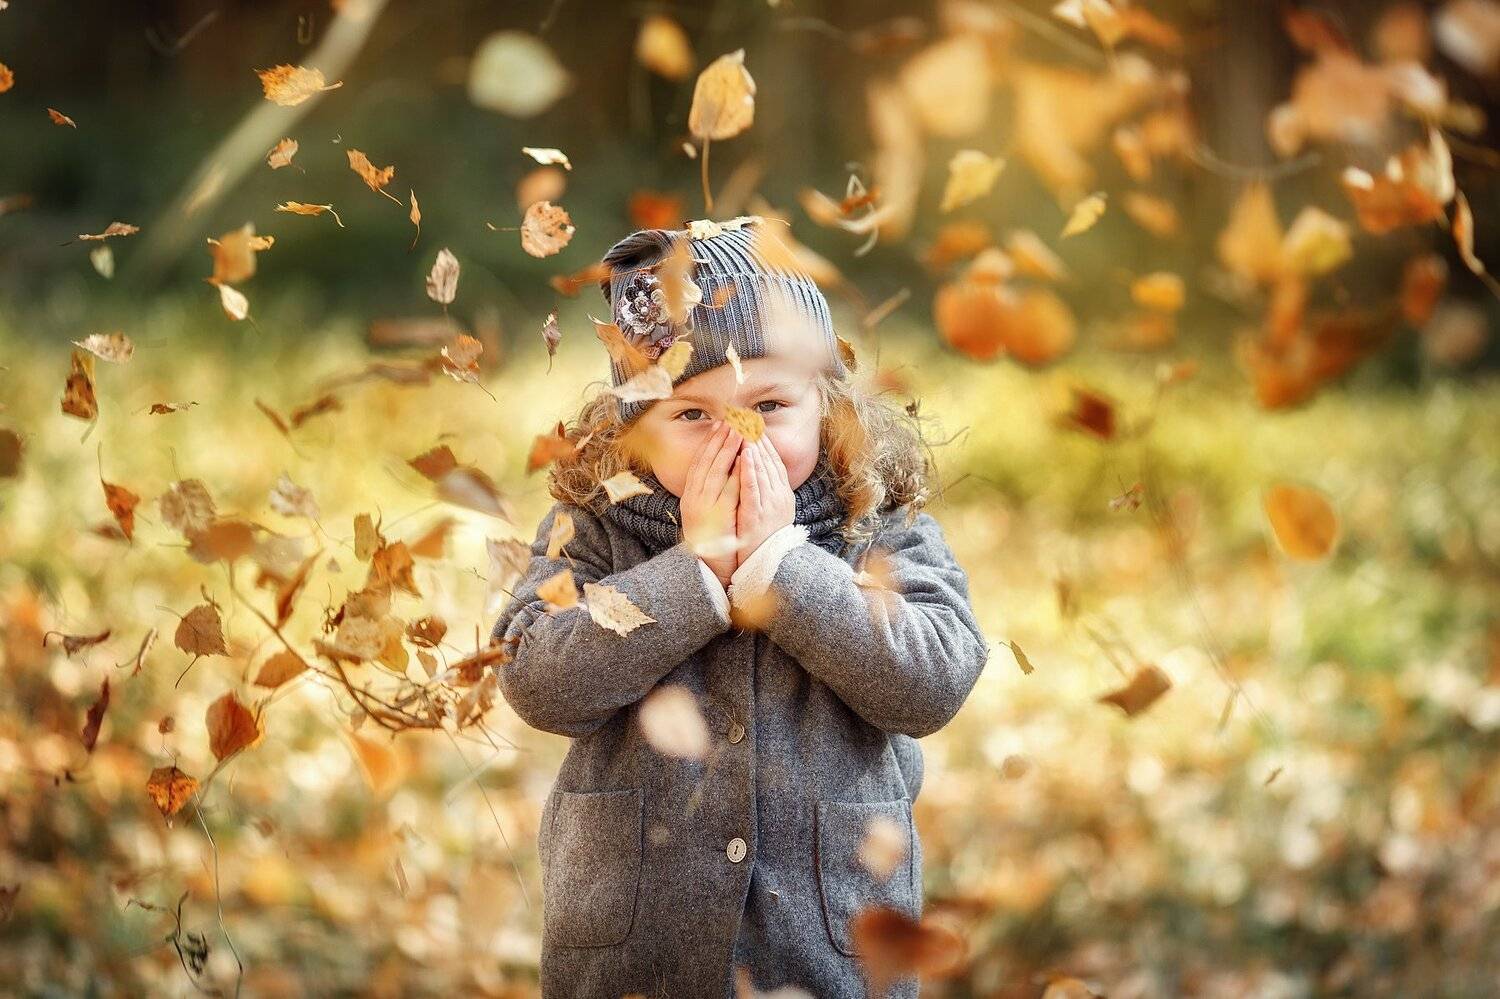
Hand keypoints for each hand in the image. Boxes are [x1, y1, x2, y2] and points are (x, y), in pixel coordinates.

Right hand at [679, 421, 742, 585]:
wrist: (708, 567)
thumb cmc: (712, 538)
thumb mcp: (708, 509)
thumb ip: (713, 490)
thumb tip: (725, 466)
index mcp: (691, 494)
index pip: (700, 461)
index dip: (710, 441)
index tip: (720, 423)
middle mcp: (693, 498)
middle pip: (707, 462)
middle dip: (719, 439)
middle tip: (731, 419)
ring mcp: (703, 508)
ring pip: (715, 472)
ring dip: (726, 451)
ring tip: (738, 432)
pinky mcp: (717, 518)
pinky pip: (727, 492)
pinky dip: (734, 474)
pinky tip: (743, 461)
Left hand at [736, 434, 794, 564]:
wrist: (767, 565)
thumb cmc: (766, 538)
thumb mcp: (771, 511)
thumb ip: (768, 490)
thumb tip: (760, 469)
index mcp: (783, 494)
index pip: (774, 462)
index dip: (765, 442)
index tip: (754, 424)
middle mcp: (780, 497)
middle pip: (770, 462)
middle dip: (758, 439)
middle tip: (747, 418)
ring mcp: (770, 506)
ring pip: (763, 471)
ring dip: (755, 448)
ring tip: (746, 429)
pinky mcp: (758, 516)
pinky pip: (753, 489)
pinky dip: (750, 471)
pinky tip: (746, 456)